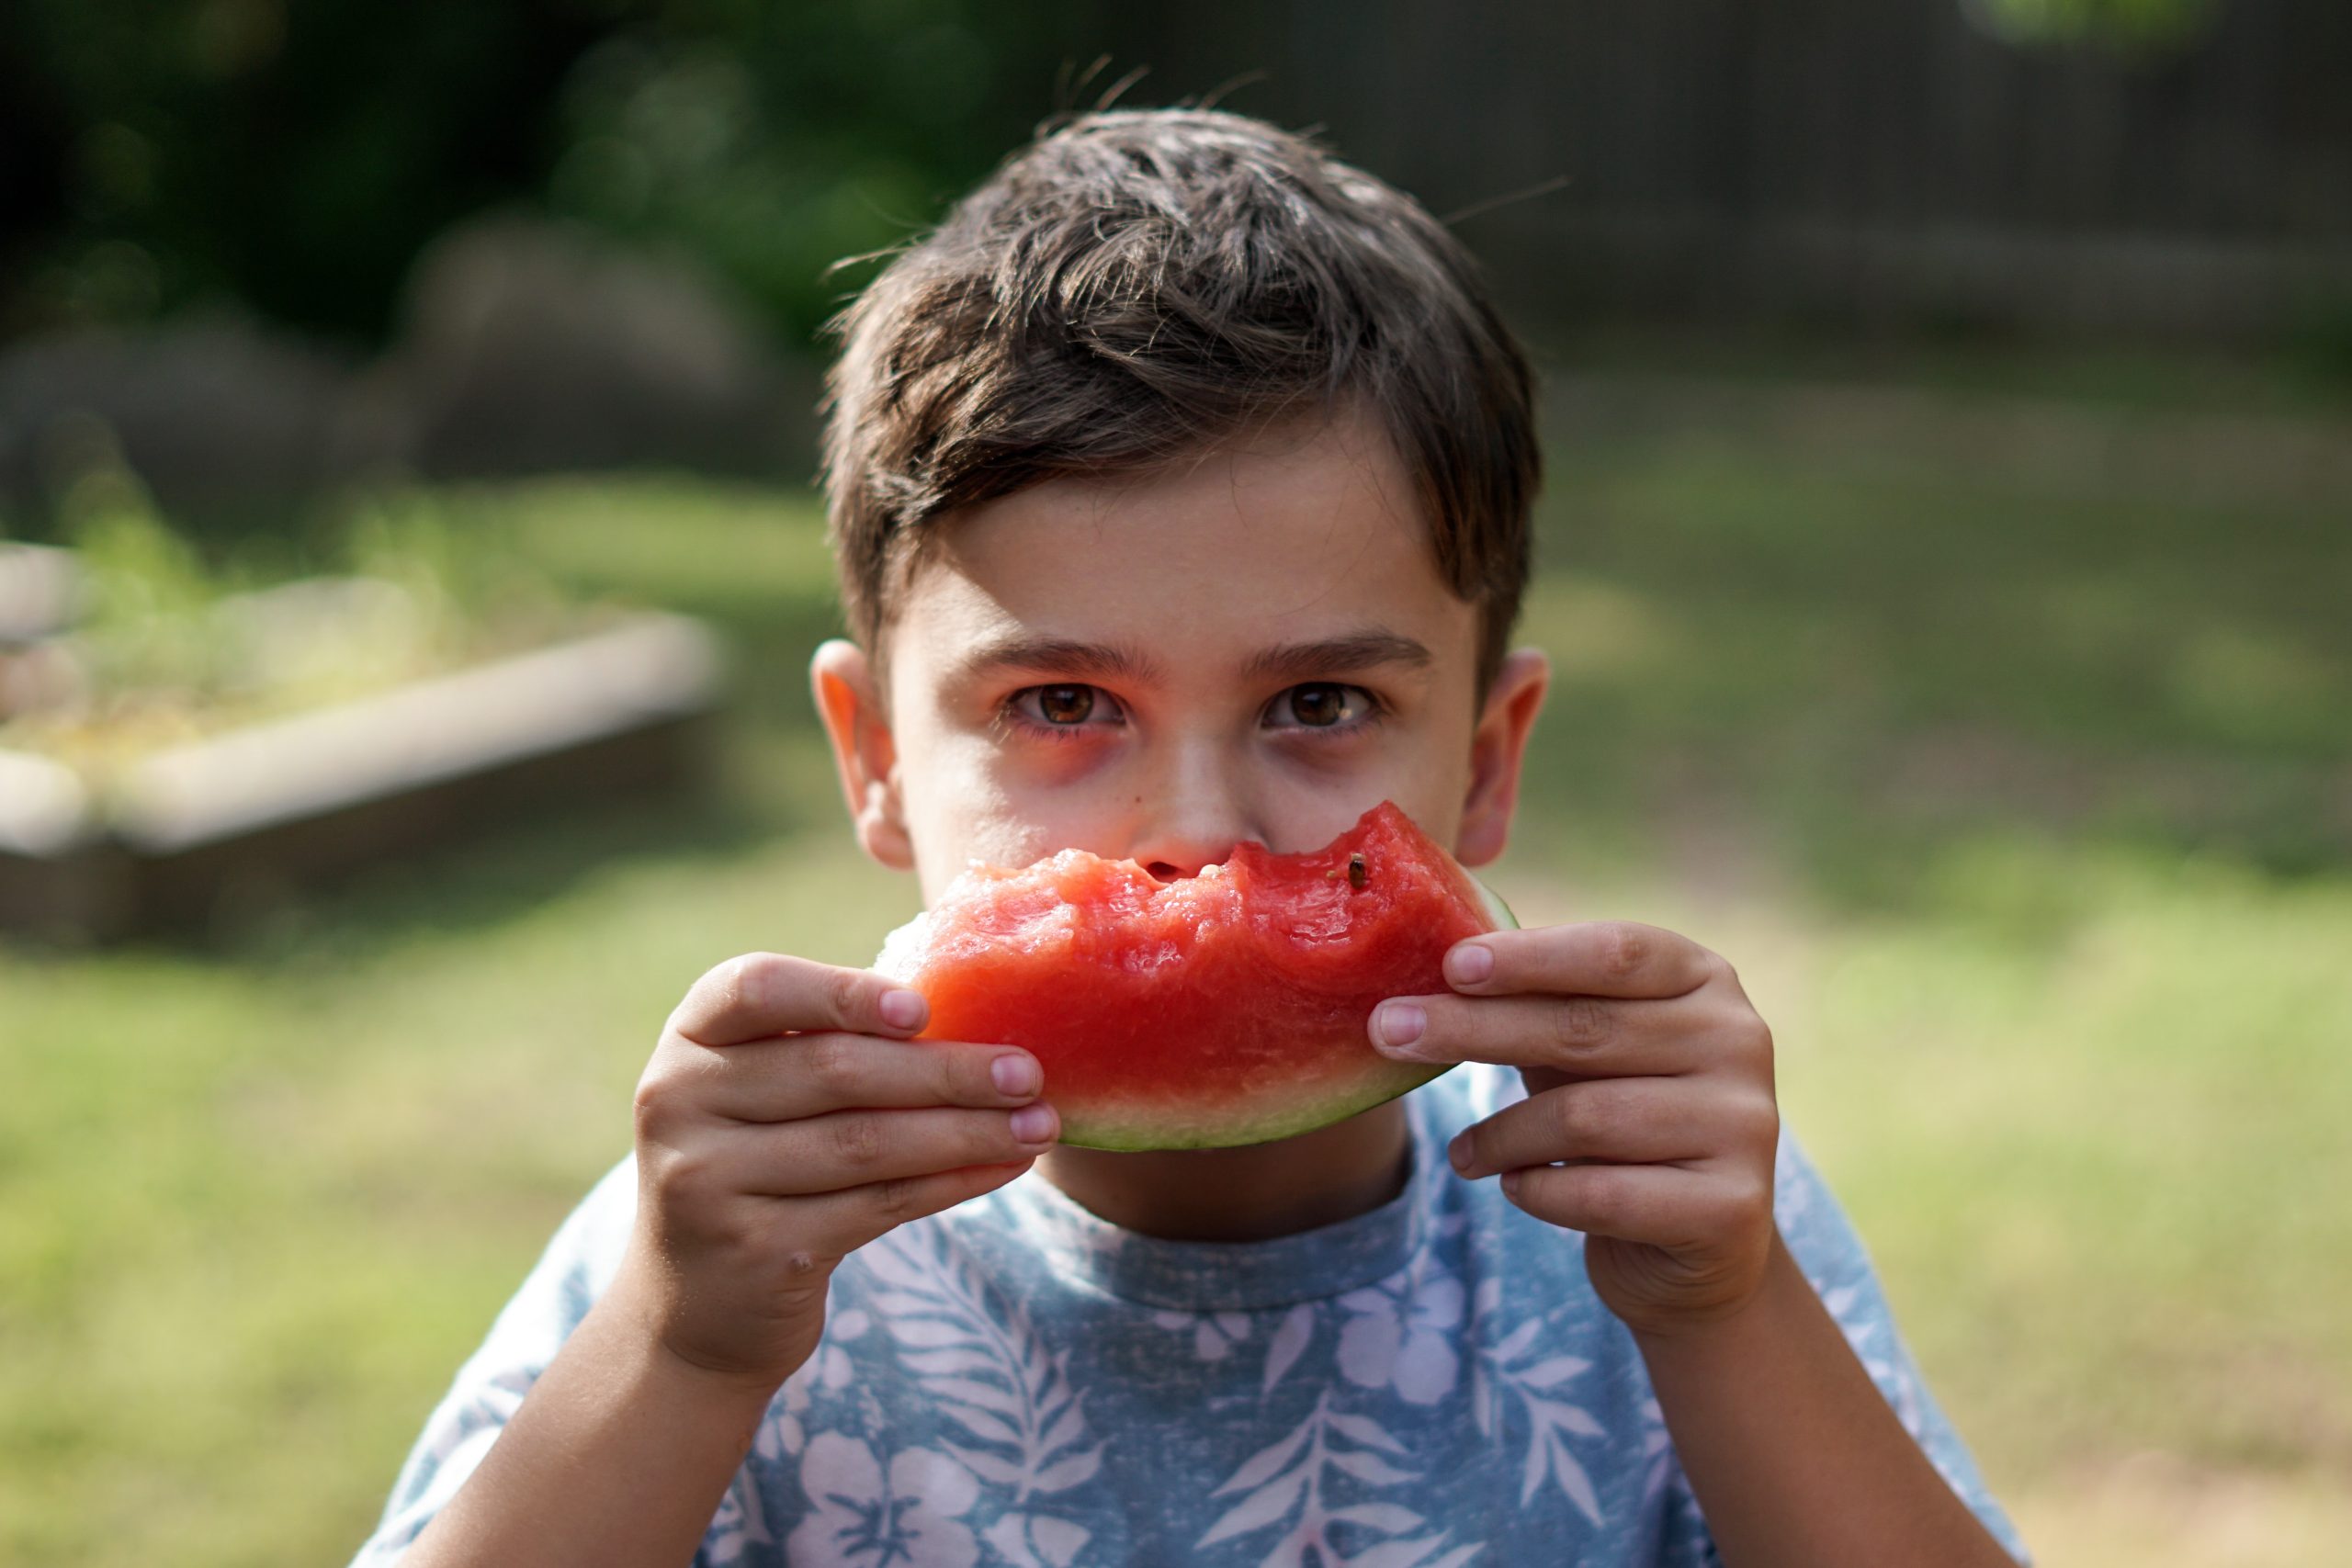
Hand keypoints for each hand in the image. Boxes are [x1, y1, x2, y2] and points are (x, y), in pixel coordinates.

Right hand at [620, 953, 1058, 1388]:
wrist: (696, 1307)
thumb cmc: (759, 1163)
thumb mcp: (763, 1091)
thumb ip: (831, 1043)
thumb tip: (979, 1017)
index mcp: (691, 1038)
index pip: (755, 988)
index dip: (843, 993)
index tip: (923, 1010)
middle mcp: (680, 1101)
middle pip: (834, 1071)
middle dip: (946, 1071)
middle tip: (1028, 1072)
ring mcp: (709, 1182)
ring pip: (865, 1144)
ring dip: (967, 1132)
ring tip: (1041, 1124)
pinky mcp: (755, 1251)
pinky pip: (876, 1206)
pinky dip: (950, 1183)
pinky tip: (1003, 1167)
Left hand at [1369, 922, 1779, 1336]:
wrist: (1696, 1245)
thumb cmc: (1621, 1117)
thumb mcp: (1584, 1050)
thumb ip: (1534, 1006)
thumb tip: (1427, 974)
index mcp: (1705, 980)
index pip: (1615, 953)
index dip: (1531, 957)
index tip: (1451, 965)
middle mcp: (1740, 1041)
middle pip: (1585, 1030)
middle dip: (1474, 1029)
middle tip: (1388, 1032)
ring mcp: (1746, 1125)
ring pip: (1585, 1117)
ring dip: (1500, 1134)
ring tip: (1463, 1153)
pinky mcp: (1732, 1207)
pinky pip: (1600, 1195)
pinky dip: (1537, 1190)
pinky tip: (1515, 1186)